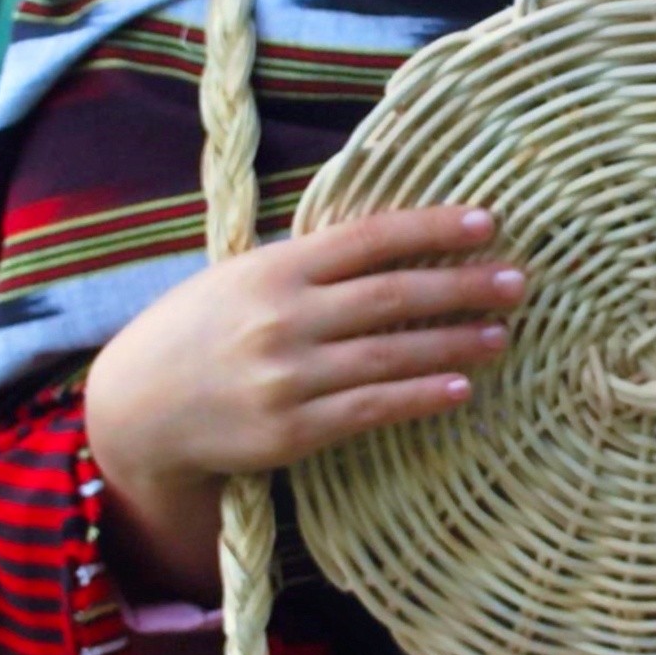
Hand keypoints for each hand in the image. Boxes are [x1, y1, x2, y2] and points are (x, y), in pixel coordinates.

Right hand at [83, 204, 527, 598]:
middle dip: (463, 287)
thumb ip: (309, 263)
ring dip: (454, 343)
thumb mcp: (242, 276)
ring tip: (501, 335)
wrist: (138, 407)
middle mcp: (283, 317)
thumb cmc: (199, 331)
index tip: (489, 224)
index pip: (370, 238)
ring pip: (391, 355)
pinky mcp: (291, 430)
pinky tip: (460, 388)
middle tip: (518, 283)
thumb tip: (395, 243)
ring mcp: (287, 376)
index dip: (433, 228)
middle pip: (392, 296)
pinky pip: (370, 409)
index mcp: (274, 267)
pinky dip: (419, 396)